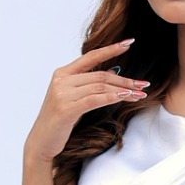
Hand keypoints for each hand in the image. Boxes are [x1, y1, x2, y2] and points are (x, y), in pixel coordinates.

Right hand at [25, 41, 150, 171]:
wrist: (41, 141)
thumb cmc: (60, 120)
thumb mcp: (74, 98)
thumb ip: (89, 84)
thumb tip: (113, 71)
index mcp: (62, 73)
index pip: (91, 56)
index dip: (111, 49)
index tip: (129, 43)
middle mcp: (61, 80)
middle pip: (100, 75)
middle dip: (125, 80)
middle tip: (143, 84)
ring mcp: (62, 94)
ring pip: (100, 86)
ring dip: (123, 91)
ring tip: (139, 95)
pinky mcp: (66, 109)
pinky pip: (94, 100)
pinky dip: (111, 98)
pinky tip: (125, 98)